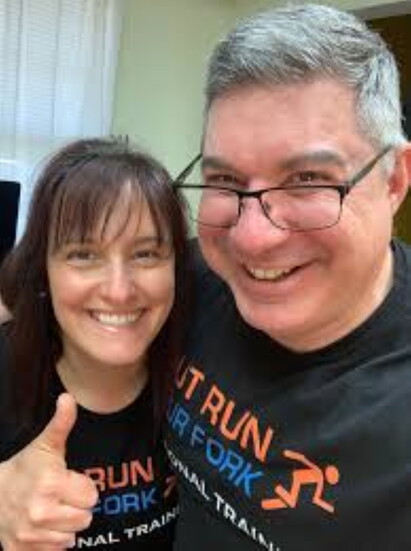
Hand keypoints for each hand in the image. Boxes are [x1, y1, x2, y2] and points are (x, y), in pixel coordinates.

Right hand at [0, 393, 98, 549]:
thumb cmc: (24, 468)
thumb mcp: (45, 445)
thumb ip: (61, 423)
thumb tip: (69, 398)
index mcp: (50, 484)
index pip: (92, 496)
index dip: (82, 487)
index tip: (67, 481)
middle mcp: (39, 513)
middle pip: (85, 519)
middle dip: (76, 508)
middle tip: (60, 496)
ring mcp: (29, 537)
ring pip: (72, 539)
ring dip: (65, 526)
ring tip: (51, 510)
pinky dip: (52, 543)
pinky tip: (42, 528)